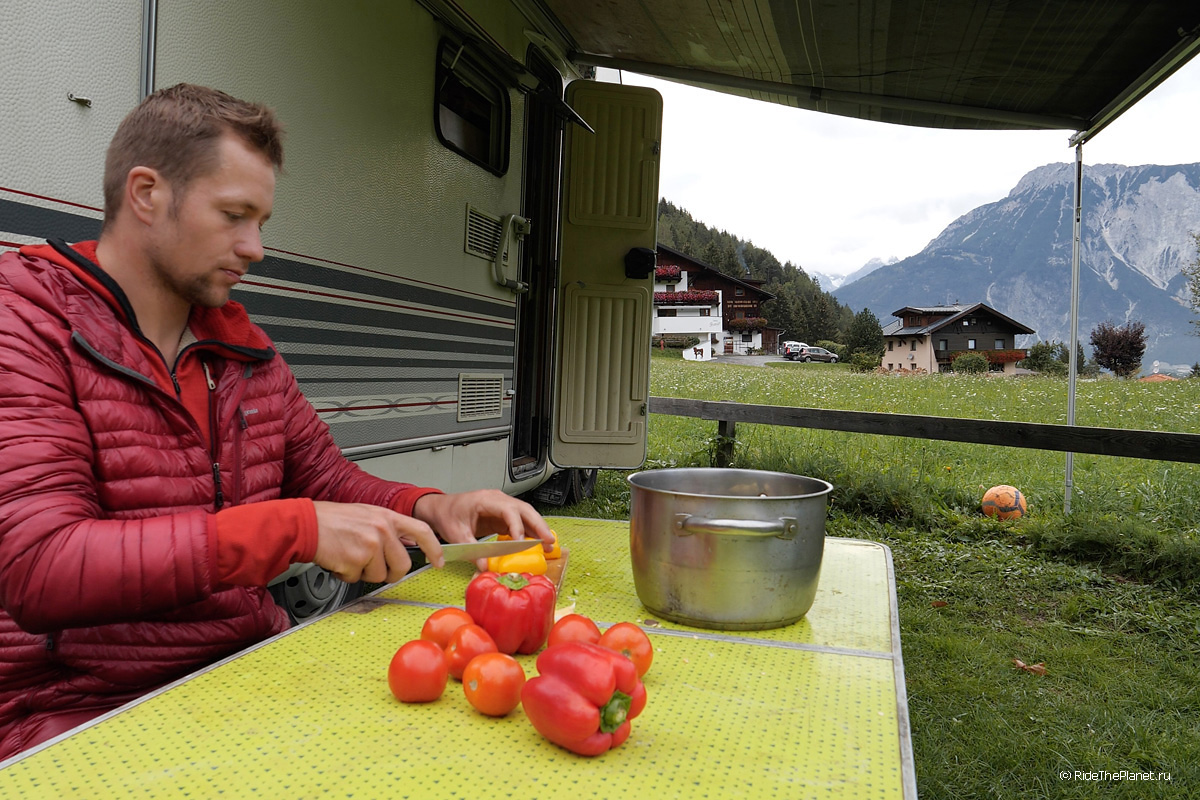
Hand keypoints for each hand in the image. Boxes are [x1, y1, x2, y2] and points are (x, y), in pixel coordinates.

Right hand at [311, 501, 444, 583]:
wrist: (306, 524)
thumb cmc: (333, 520)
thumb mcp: (367, 514)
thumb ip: (388, 528)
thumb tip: (405, 544)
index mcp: (387, 517)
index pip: (422, 532)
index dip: (434, 549)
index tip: (438, 561)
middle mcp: (382, 530)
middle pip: (402, 565)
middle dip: (390, 573)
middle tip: (373, 566)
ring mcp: (370, 546)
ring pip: (379, 575)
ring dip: (364, 572)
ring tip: (350, 556)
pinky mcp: (356, 561)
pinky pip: (358, 579)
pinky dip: (348, 575)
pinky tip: (340, 560)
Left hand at [411, 490, 553, 570]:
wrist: (440, 508)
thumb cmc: (447, 514)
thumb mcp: (455, 533)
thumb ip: (471, 549)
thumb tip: (484, 566)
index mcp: (485, 499)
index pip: (508, 509)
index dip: (517, 525)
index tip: (522, 542)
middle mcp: (497, 500)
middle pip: (524, 509)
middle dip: (538, 524)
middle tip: (548, 540)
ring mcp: (501, 506)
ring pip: (525, 514)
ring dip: (537, 528)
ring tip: (548, 543)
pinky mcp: (502, 515)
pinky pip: (519, 521)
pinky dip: (529, 531)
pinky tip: (536, 542)